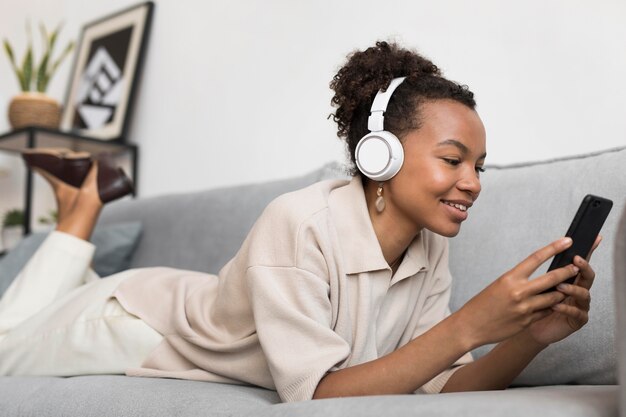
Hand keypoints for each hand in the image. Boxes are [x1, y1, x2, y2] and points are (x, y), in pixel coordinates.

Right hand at [456, 237, 581, 348]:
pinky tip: (551, 305)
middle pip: (552, 279)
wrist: (470, 326)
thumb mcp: (498, 286)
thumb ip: (518, 282)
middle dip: (567, 272)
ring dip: (561, 292)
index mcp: (509, 278)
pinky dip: (550, 307)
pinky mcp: (527, 322)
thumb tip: (540, 280)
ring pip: (553, 298)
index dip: (553, 248)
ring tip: (566, 288)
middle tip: (576, 267)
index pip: (536, 258)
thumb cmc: (482, 304)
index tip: (567, 241)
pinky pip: (545, 312)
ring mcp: (525, 309)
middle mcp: (519, 292)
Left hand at [524, 236, 600, 345]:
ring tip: (560, 286)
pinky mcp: (576, 321)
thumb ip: (541, 273)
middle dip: (583, 267)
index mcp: (568, 279)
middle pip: (587, 276)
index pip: (579, 263)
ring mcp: (579, 305)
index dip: (587, 250)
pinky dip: (566, 308)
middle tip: (576, 260)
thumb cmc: (530, 305)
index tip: (590, 240)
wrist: (526, 327)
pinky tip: (555, 306)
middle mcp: (577, 290)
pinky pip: (577, 314)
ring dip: (573, 288)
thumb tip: (541, 252)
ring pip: (584, 294)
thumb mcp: (532, 285)